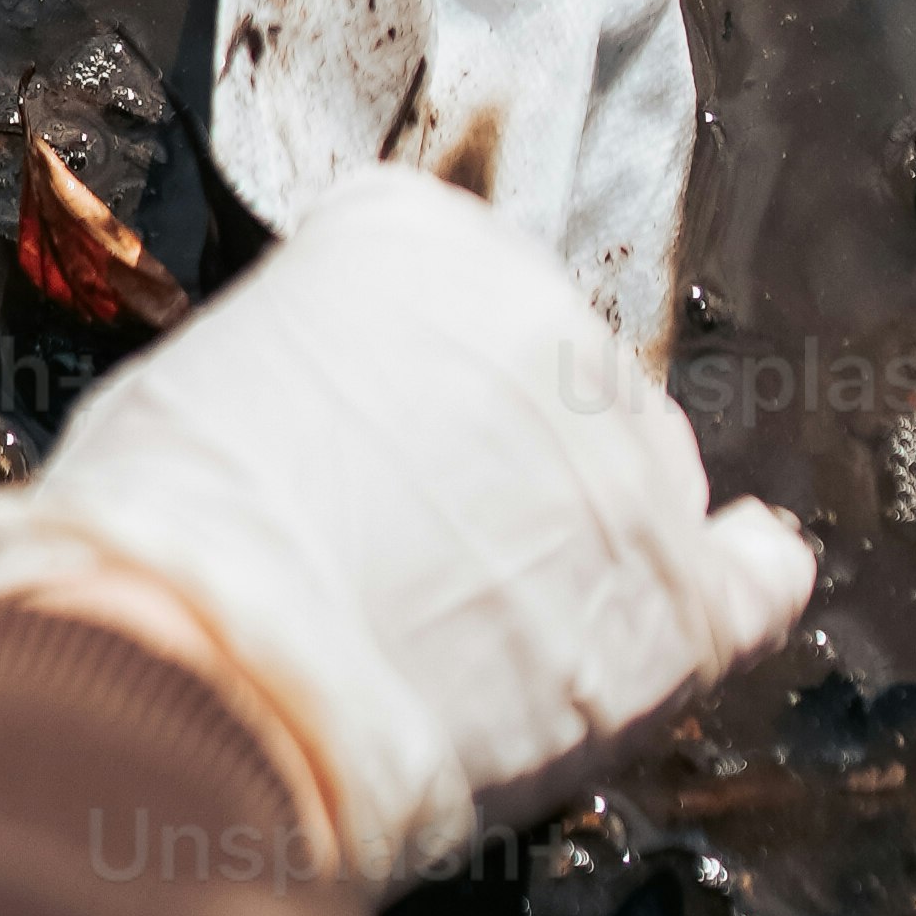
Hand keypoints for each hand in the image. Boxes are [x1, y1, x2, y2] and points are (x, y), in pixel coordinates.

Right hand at [0, 167, 815, 892]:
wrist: (197, 675)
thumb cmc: (159, 541)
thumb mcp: (197, 385)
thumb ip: (305, 381)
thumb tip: (322, 442)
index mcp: (420, 240)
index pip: (443, 284)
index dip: (396, 383)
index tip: (363, 444)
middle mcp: (548, 319)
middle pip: (549, 381)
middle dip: (491, 459)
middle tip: (403, 556)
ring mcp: (629, 459)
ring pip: (635, 476)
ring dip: (579, 535)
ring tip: (484, 626)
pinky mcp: (681, 600)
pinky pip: (756, 572)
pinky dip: (735, 579)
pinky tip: (712, 592)